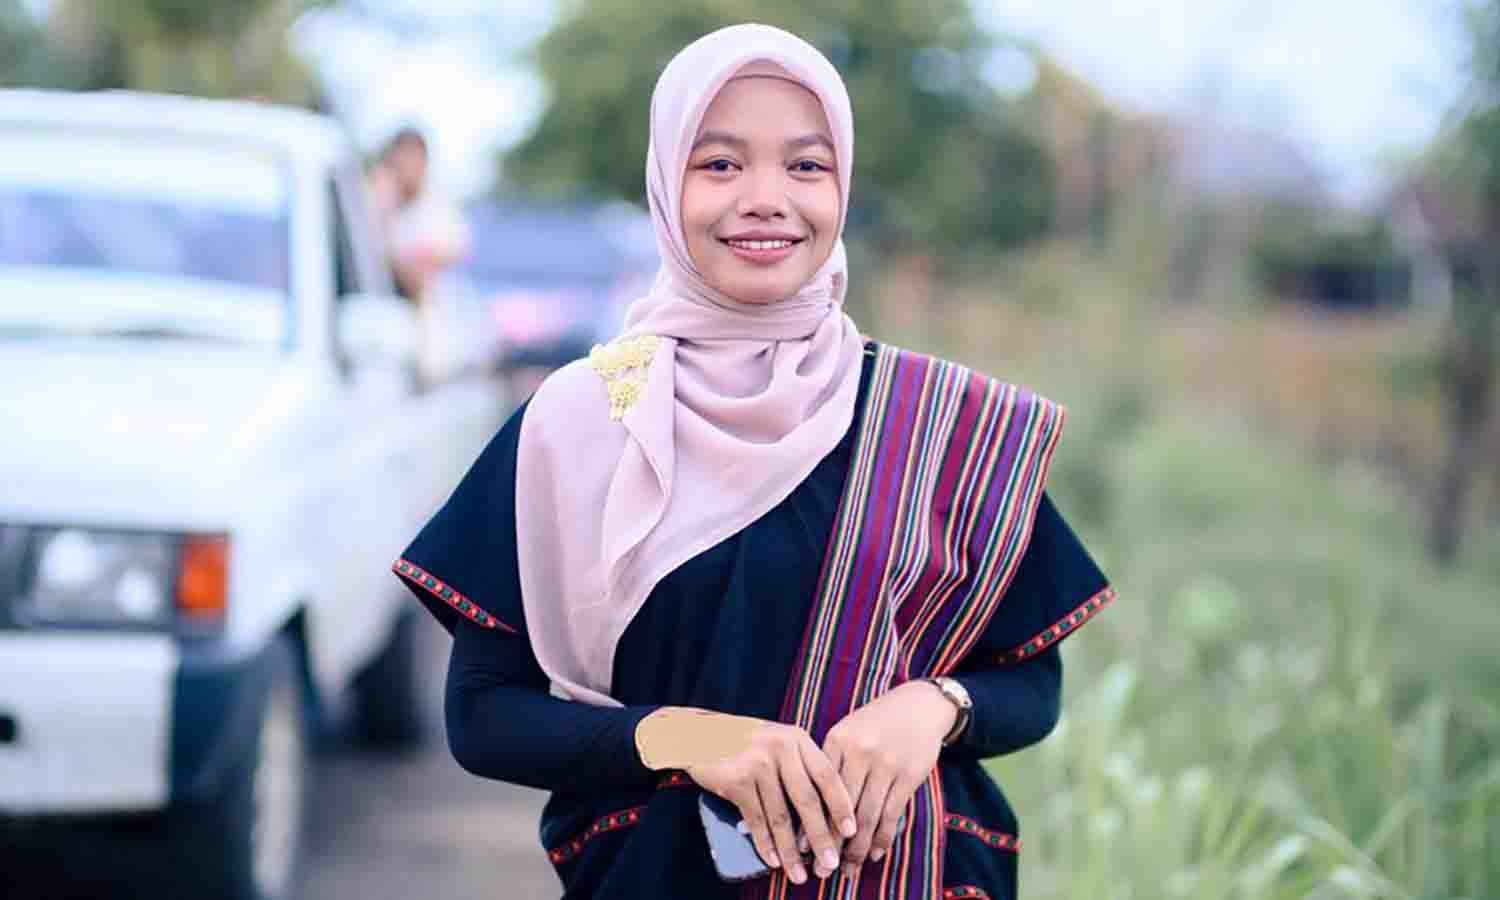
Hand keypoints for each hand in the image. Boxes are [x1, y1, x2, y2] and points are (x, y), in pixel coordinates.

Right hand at [687, 721, 856, 883]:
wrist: (698, 733)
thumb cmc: (744, 742)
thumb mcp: (778, 741)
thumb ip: (800, 765)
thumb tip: (826, 814)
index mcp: (797, 739)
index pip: (827, 775)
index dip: (841, 805)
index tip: (853, 831)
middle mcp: (781, 749)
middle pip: (808, 801)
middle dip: (821, 837)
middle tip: (830, 863)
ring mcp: (758, 764)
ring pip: (781, 816)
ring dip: (790, 851)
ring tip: (799, 874)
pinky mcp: (737, 780)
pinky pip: (756, 820)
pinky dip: (765, 844)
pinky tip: (772, 860)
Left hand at [822, 680, 955, 877]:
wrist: (918, 707)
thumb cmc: (875, 723)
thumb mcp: (847, 732)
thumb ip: (830, 763)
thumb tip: (808, 808)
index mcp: (838, 740)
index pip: (819, 789)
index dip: (810, 822)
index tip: (801, 847)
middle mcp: (860, 752)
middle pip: (841, 808)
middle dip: (831, 843)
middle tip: (821, 870)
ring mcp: (886, 764)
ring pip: (867, 816)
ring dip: (857, 849)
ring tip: (848, 869)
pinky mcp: (909, 775)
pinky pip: (892, 814)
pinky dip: (883, 839)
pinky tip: (876, 854)